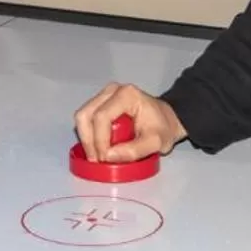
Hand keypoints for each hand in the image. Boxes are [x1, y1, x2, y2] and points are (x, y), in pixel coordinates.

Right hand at [72, 82, 186, 162]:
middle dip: (88, 140)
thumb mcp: (156, 143)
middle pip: (86, 114)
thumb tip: (107, 156)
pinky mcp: (100, 102)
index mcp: (126, 95)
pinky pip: (86, 119)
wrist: (167, 119)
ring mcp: (104, 95)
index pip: (102, 117)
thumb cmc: (163, 129)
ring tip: (97, 155)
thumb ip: (134, 151)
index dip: (99, 140)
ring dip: (86, 138)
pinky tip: (98, 147)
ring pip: (82, 116)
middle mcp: (112, 91)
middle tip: (96, 160)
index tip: (104, 159)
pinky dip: (88, 135)